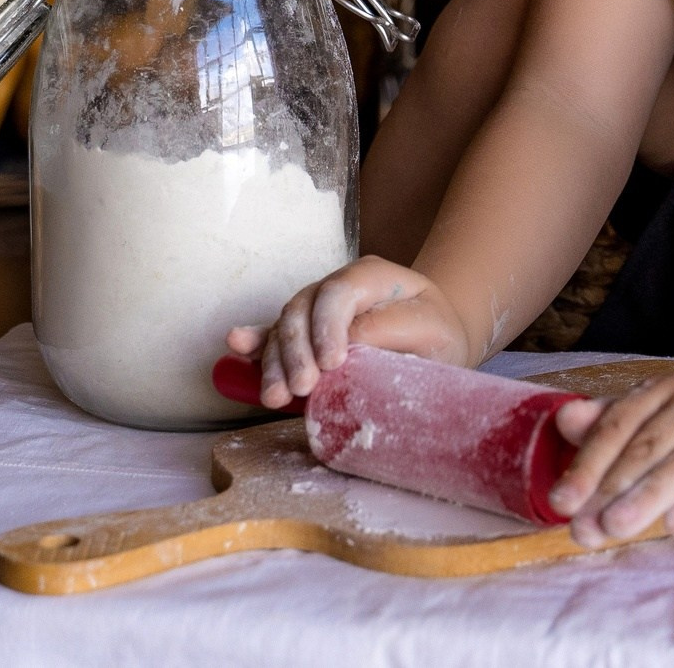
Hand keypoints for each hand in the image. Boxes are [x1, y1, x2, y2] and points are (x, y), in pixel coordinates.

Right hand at [225, 255, 470, 408]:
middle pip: (302, 308)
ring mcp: (315, 309)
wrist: (436, 335)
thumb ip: (391, 330)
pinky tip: (236, 349)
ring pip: (283, 326)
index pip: (339, 292)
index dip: (328, 326)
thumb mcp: (431, 329)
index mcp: (371, 276)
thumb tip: (350, 344)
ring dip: (275, 362)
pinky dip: (255, 345)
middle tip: (302, 388)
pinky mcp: (304, 334)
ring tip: (275, 397)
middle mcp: (336, 287)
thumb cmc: (437, 332)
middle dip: (297, 351)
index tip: (333, 364)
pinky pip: (273, 335)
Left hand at [547, 370, 673, 547]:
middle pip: (650, 445)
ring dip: (648, 495)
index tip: (561, 502)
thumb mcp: (661, 420)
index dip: (588, 464)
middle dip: (612, 489)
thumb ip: (612, 423)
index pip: (620, 424)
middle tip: (584, 528)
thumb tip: (565, 419)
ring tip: (617, 526)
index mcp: (668, 389)